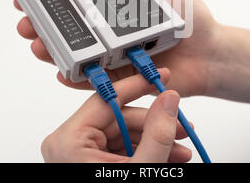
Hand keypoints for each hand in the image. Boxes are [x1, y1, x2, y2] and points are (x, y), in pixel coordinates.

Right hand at [15, 0, 218, 96]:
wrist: (211, 52)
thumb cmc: (193, 19)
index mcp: (117, 12)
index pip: (77, 5)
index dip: (54, 0)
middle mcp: (110, 34)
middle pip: (69, 31)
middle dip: (43, 27)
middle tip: (28, 23)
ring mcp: (113, 57)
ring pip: (76, 56)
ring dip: (52, 52)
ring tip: (39, 44)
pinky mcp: (121, 80)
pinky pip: (94, 82)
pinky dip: (76, 78)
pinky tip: (62, 71)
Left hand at [40, 71, 191, 162]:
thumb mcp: (141, 170)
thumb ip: (157, 133)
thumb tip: (169, 100)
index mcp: (68, 142)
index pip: (107, 99)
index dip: (138, 86)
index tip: (159, 78)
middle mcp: (68, 144)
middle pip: (119, 118)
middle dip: (154, 123)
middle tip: (181, 125)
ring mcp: (77, 154)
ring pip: (122, 133)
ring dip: (153, 138)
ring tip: (180, 149)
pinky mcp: (87, 162)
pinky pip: (119, 147)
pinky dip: (143, 150)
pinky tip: (166, 156)